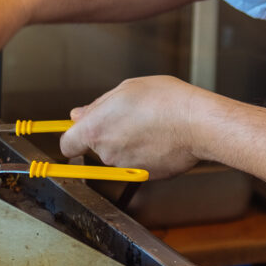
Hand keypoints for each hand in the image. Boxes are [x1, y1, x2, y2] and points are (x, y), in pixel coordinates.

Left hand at [61, 76, 203, 179]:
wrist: (198, 123)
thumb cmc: (165, 101)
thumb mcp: (126, 89)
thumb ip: (97, 105)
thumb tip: (79, 114)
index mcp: (95, 130)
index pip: (67, 144)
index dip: (73, 136)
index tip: (81, 129)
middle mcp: (107, 153)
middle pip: (97, 147)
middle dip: (109, 134)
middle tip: (130, 116)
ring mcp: (126, 167)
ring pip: (119, 155)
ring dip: (129, 143)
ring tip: (151, 124)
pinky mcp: (146, 176)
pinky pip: (139, 163)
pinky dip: (146, 153)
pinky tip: (160, 137)